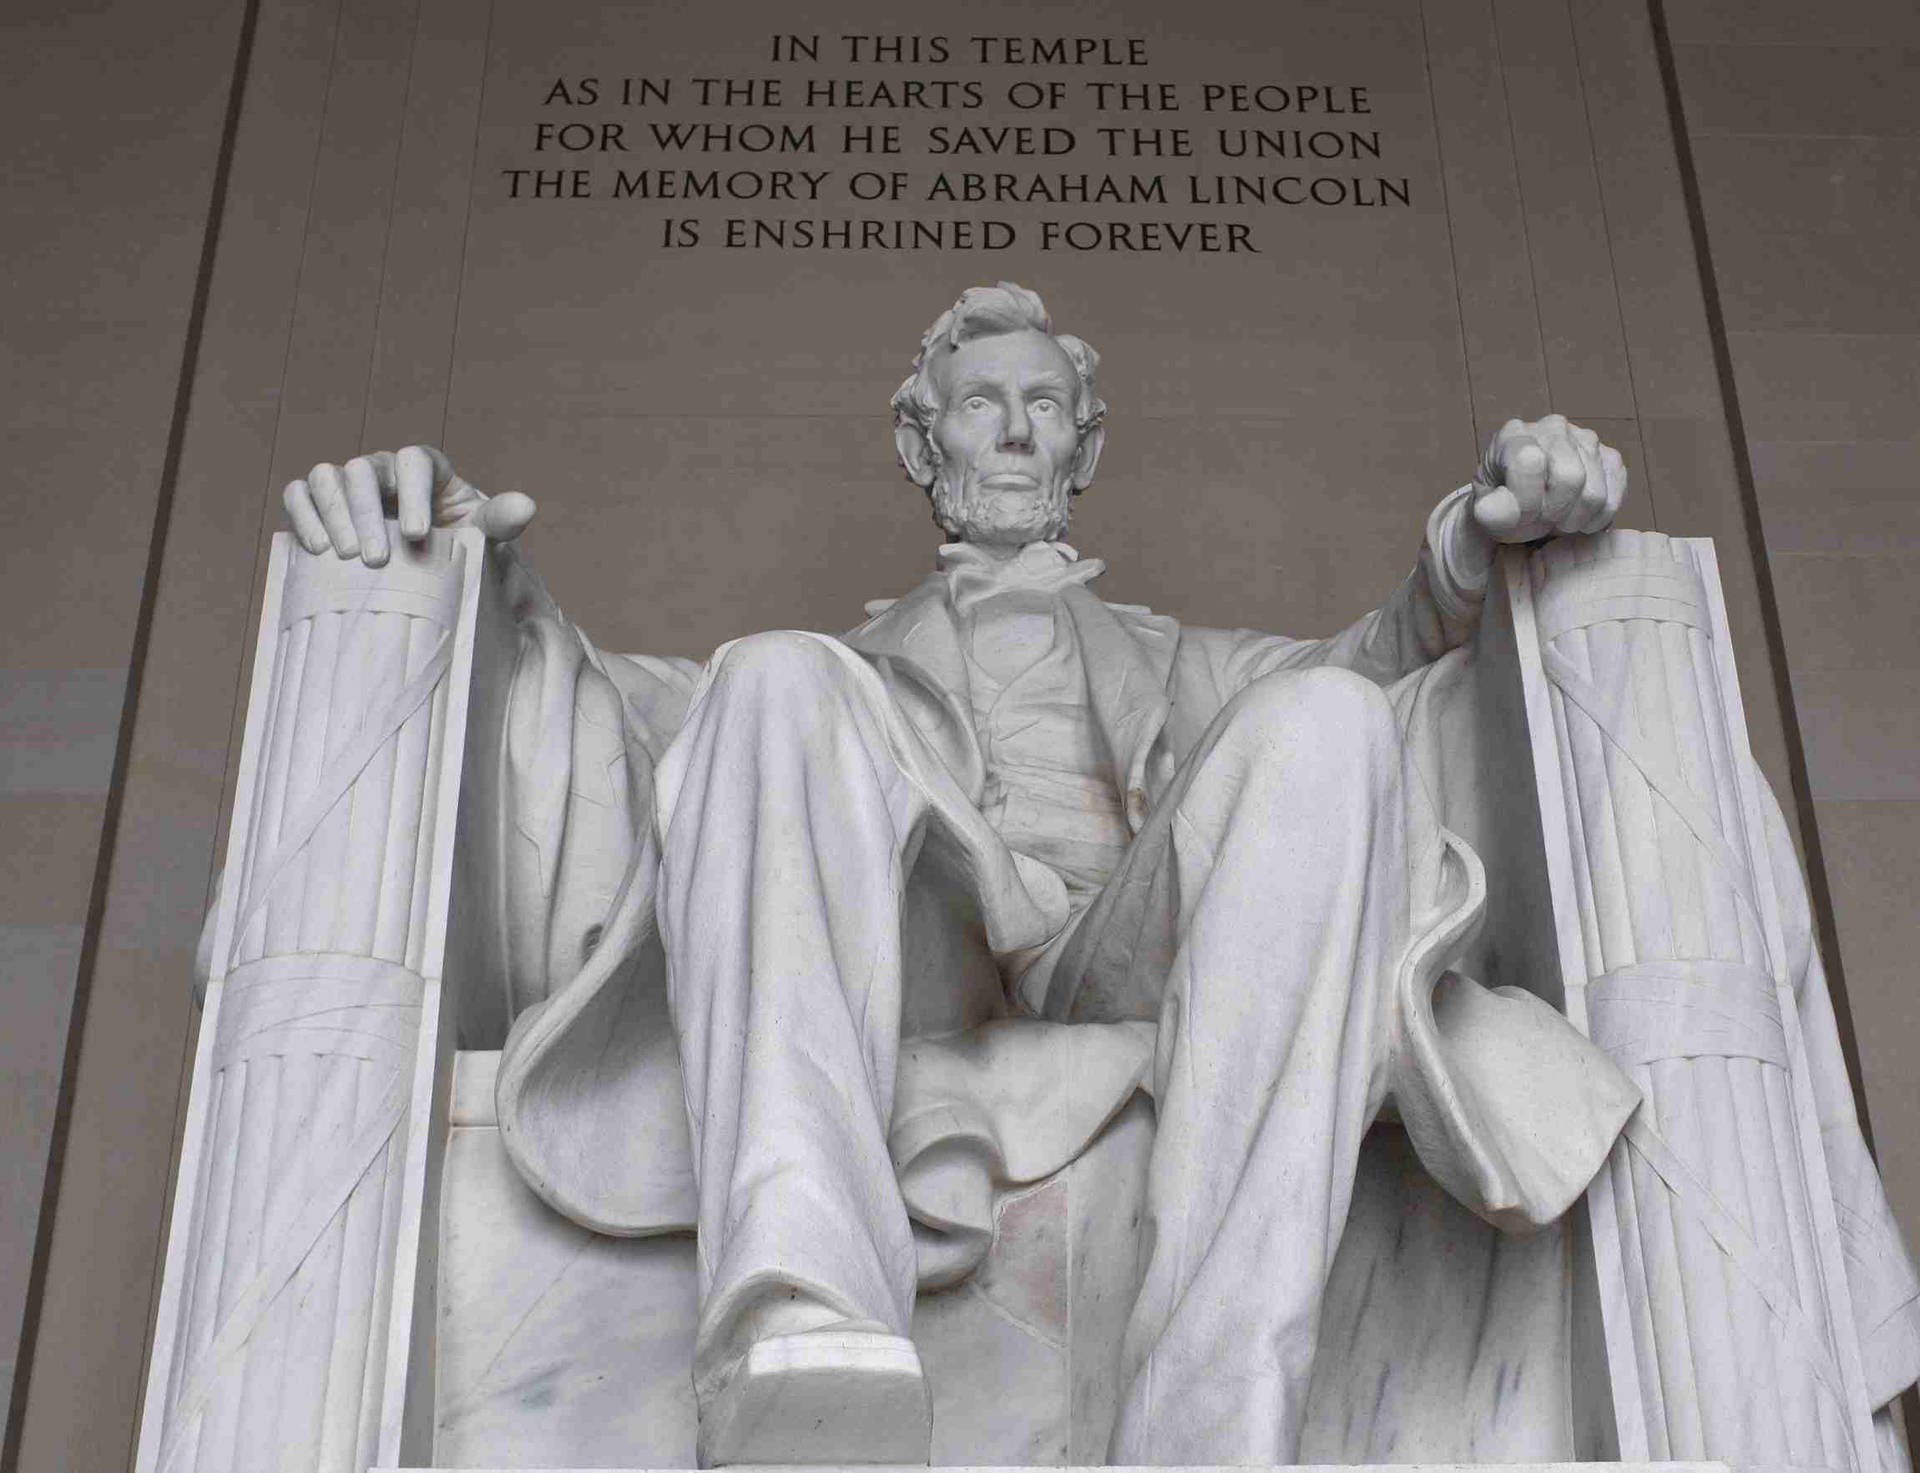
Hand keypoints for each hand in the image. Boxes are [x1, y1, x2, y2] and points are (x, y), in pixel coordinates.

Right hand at [281, 445, 536, 565]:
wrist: (428, 566)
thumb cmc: (457, 543)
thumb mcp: (481, 534)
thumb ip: (500, 520)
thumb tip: (527, 506)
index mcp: (424, 467)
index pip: (413, 461)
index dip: (413, 492)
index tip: (418, 534)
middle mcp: (382, 468)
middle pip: (364, 470)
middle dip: (367, 513)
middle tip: (377, 558)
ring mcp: (348, 483)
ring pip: (327, 477)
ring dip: (333, 514)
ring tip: (345, 556)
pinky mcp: (321, 504)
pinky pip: (300, 494)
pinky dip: (303, 514)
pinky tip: (317, 548)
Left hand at [1471, 415, 1625, 543]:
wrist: (1526, 506)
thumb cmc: (1505, 506)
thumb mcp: (1488, 513)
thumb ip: (1490, 512)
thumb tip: (1495, 510)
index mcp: (1515, 434)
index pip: (1530, 462)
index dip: (1527, 500)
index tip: (1519, 513)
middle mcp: (1553, 428)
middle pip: (1570, 478)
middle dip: (1554, 512)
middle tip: (1541, 519)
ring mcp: (1587, 439)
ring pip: (1594, 494)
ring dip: (1574, 520)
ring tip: (1556, 519)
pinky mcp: (1611, 458)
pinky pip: (1613, 500)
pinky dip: (1595, 520)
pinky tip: (1576, 516)